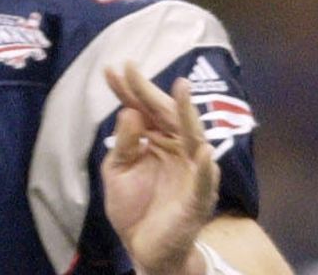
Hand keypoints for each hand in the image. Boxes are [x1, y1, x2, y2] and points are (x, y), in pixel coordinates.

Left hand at [102, 62, 218, 274]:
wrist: (143, 249)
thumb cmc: (134, 207)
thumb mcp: (118, 171)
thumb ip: (124, 143)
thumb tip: (129, 111)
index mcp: (158, 141)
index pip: (144, 110)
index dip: (130, 90)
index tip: (112, 69)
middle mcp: (178, 150)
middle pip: (167, 115)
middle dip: (150, 92)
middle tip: (133, 71)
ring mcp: (191, 172)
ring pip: (192, 137)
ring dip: (187, 114)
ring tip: (181, 88)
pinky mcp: (198, 199)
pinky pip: (204, 181)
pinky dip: (204, 167)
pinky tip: (202, 150)